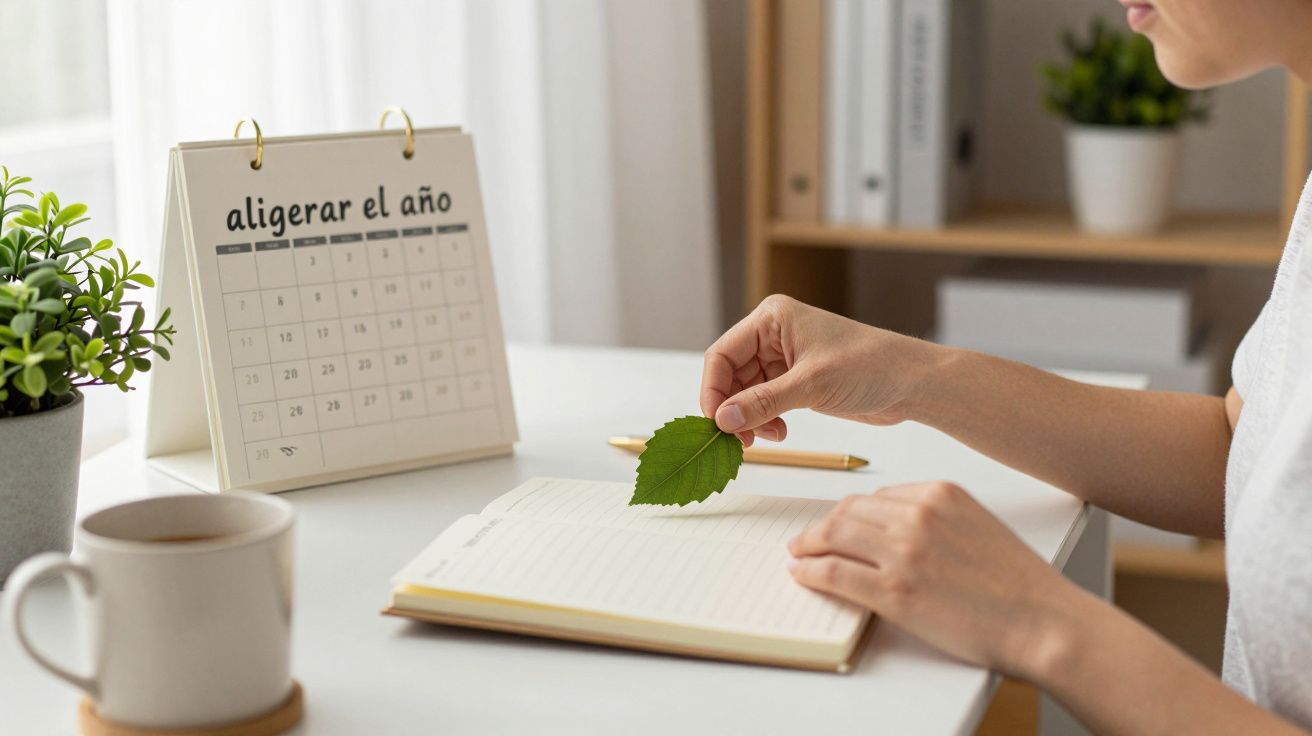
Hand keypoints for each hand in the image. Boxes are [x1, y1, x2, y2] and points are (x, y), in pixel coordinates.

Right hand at [700, 295, 943, 444]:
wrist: (912, 382)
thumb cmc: (871, 366)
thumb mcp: (811, 384)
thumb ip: (763, 402)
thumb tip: (722, 419)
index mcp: (772, 319)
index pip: (722, 354)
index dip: (713, 390)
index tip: (716, 423)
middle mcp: (773, 335)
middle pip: (730, 376)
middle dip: (733, 408)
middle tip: (741, 440)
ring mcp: (785, 358)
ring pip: (745, 392)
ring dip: (750, 418)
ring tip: (768, 438)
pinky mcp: (797, 380)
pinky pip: (764, 402)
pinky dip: (765, 420)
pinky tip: (780, 432)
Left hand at [788, 481, 1083, 676]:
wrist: (1042, 621)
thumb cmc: (1017, 583)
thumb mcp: (976, 525)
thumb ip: (934, 518)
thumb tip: (889, 528)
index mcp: (939, 493)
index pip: (874, 497)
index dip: (848, 512)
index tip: (836, 523)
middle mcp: (918, 515)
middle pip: (848, 511)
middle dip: (822, 526)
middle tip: (807, 540)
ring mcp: (904, 552)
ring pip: (835, 536)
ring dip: (809, 545)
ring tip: (800, 555)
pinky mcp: (895, 590)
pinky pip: (836, 573)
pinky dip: (811, 572)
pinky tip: (803, 575)